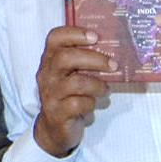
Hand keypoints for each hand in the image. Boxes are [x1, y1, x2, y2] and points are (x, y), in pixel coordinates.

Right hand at [32, 26, 115, 157]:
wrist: (54, 128)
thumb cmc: (68, 95)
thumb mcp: (71, 75)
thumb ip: (84, 61)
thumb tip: (113, 48)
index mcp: (50, 60)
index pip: (55, 38)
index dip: (75, 33)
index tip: (95, 36)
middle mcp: (47, 74)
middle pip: (65, 58)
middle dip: (94, 59)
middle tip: (113, 65)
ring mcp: (50, 94)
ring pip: (75, 83)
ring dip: (97, 85)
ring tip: (106, 89)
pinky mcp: (57, 113)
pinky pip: (78, 104)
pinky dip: (91, 103)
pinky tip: (94, 103)